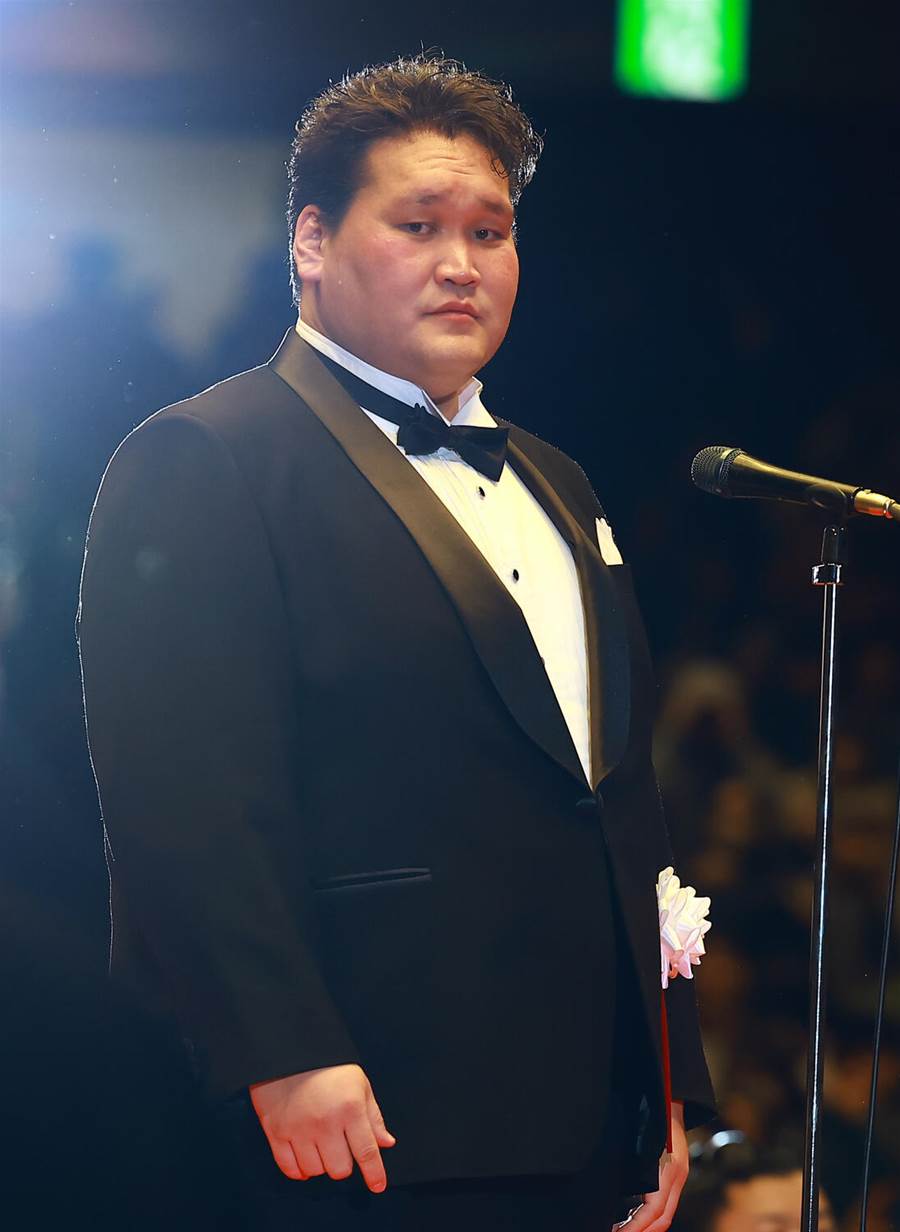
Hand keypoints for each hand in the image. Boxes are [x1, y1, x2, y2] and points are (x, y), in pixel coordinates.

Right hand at [249, 1063, 396, 1192]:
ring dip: (321, 1164)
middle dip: (344, 1164)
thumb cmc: (328, 1068)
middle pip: (340, 1168)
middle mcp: (325, 1122)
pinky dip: (300, 1169)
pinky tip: (305, 1158)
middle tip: (340, 1147)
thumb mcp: (359, 1084)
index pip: (366, 1152)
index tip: (378, 1186)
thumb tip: (386, 1143)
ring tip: (320, 1145)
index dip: (374, 1173)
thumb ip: (373, 1116)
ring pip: (316, 1171)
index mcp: (349, 1108)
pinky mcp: (276, 1132)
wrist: (289, 1050)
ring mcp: (298, 1129)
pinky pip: (290, 1168)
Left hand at [616, 1102, 687, 1231]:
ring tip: (623, 1230)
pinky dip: (652, 1215)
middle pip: (663, 1218)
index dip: (636, 1226)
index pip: (654, 1210)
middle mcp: (677, 1176)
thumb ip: (633, 1161)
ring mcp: (679, 1175)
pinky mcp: (676, 1173)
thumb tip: (617, 1189)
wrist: (672, 1094)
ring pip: (665, 1213)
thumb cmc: (655, 1111)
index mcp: (669, 1170)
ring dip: (647, 1227)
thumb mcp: (642, 1136)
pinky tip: (635, 1216)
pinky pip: (666, 1202)